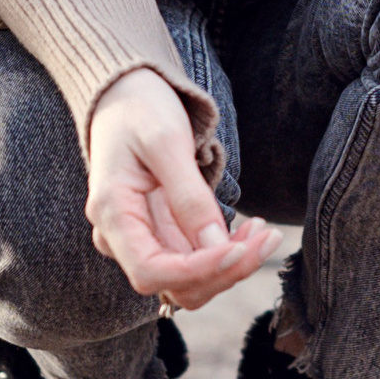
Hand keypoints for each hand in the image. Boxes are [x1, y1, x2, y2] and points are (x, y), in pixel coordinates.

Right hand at [85, 68, 277, 309]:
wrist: (125, 95)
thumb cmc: (140, 109)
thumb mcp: (167, 142)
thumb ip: (189, 196)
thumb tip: (216, 246)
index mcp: (112, 213)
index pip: (150, 271)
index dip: (198, 270)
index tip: (238, 248)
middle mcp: (121, 237)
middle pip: (175, 283)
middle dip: (226, 269)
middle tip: (268, 237)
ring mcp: (142, 238)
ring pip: (190, 279)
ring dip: (232, 265)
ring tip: (264, 232)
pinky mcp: (163, 234)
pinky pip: (195, 260)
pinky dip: (227, 253)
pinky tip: (251, 230)